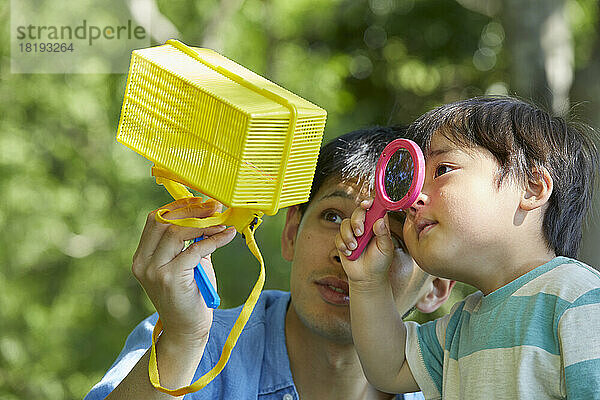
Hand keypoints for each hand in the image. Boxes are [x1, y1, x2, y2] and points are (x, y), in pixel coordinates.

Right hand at [132, 197, 235, 348]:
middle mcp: (143, 262)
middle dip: (191, 211)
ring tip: (222, 222)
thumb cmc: (190, 295)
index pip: (155, 220)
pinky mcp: (170, 278)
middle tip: (214, 207)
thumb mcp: (187, 263)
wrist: (187, 329)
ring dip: (203, 224)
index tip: (200, 200)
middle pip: (163, 222)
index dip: (178, 207)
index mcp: (142, 257)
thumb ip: (191, 241)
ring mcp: (154, 270)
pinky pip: (194, 250)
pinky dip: (213, 240)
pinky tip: (227, 236)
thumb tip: (209, 214)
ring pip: (176, 233)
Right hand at [335, 199, 394, 283]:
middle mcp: (365, 226)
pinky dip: (342, 244)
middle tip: (360, 233)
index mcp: (378, 224)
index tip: (366, 204)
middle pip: (358, 212)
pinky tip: (349, 253)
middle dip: (356, 221)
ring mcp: (353, 232)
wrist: (367, 277)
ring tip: (354, 248)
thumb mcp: (386, 249)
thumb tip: (380, 221)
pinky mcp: (343, 241)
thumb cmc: (379, 262)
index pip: (374, 208)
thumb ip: (383, 234)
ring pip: (345, 223)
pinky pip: (338, 236)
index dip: (370, 202)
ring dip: (348, 235)